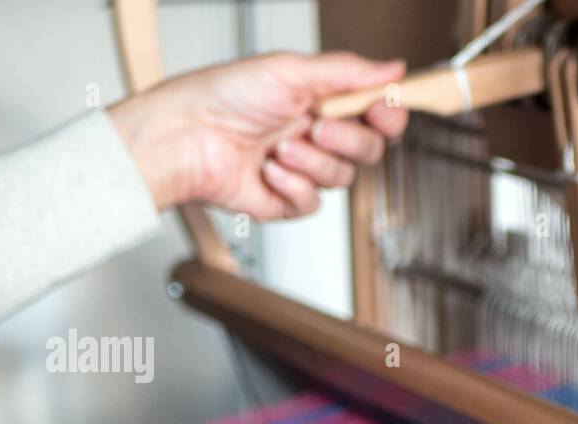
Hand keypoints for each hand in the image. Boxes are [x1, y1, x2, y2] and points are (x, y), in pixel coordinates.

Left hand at [109, 51, 408, 217]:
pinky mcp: (287, 201)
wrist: (185, 138)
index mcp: (322, 101)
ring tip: (278, 147)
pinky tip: (267, 171)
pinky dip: (292, 186)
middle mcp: (317, 135)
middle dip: (347, 140)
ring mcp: (304, 170)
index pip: (376, 114)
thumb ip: (346, 71)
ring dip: (311, 163)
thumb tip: (391, 66)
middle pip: (369, 150)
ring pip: (342, 179)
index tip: (381, 110)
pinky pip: (314, 204)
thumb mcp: (290, 70)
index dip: (387, 115)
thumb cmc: (223, 96)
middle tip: (319, 127)